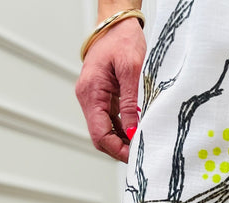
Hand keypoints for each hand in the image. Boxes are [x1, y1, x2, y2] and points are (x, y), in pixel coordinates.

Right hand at [75, 18, 146, 162]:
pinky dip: (121, 129)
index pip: (99, 134)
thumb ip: (130, 103)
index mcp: (90, 92)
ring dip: (121, 140)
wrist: (116, 23)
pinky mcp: (101, 97)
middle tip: (140, 153)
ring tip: (141, 143)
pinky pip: (109, 121)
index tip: (135, 155)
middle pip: (100, 137)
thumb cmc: (122, 39)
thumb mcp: (130, 70)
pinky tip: (135, 131)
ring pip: (104, 131)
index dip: (117, 149)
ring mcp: (93, 98)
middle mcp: (88, 98)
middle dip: (118, 148)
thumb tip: (133, 131)